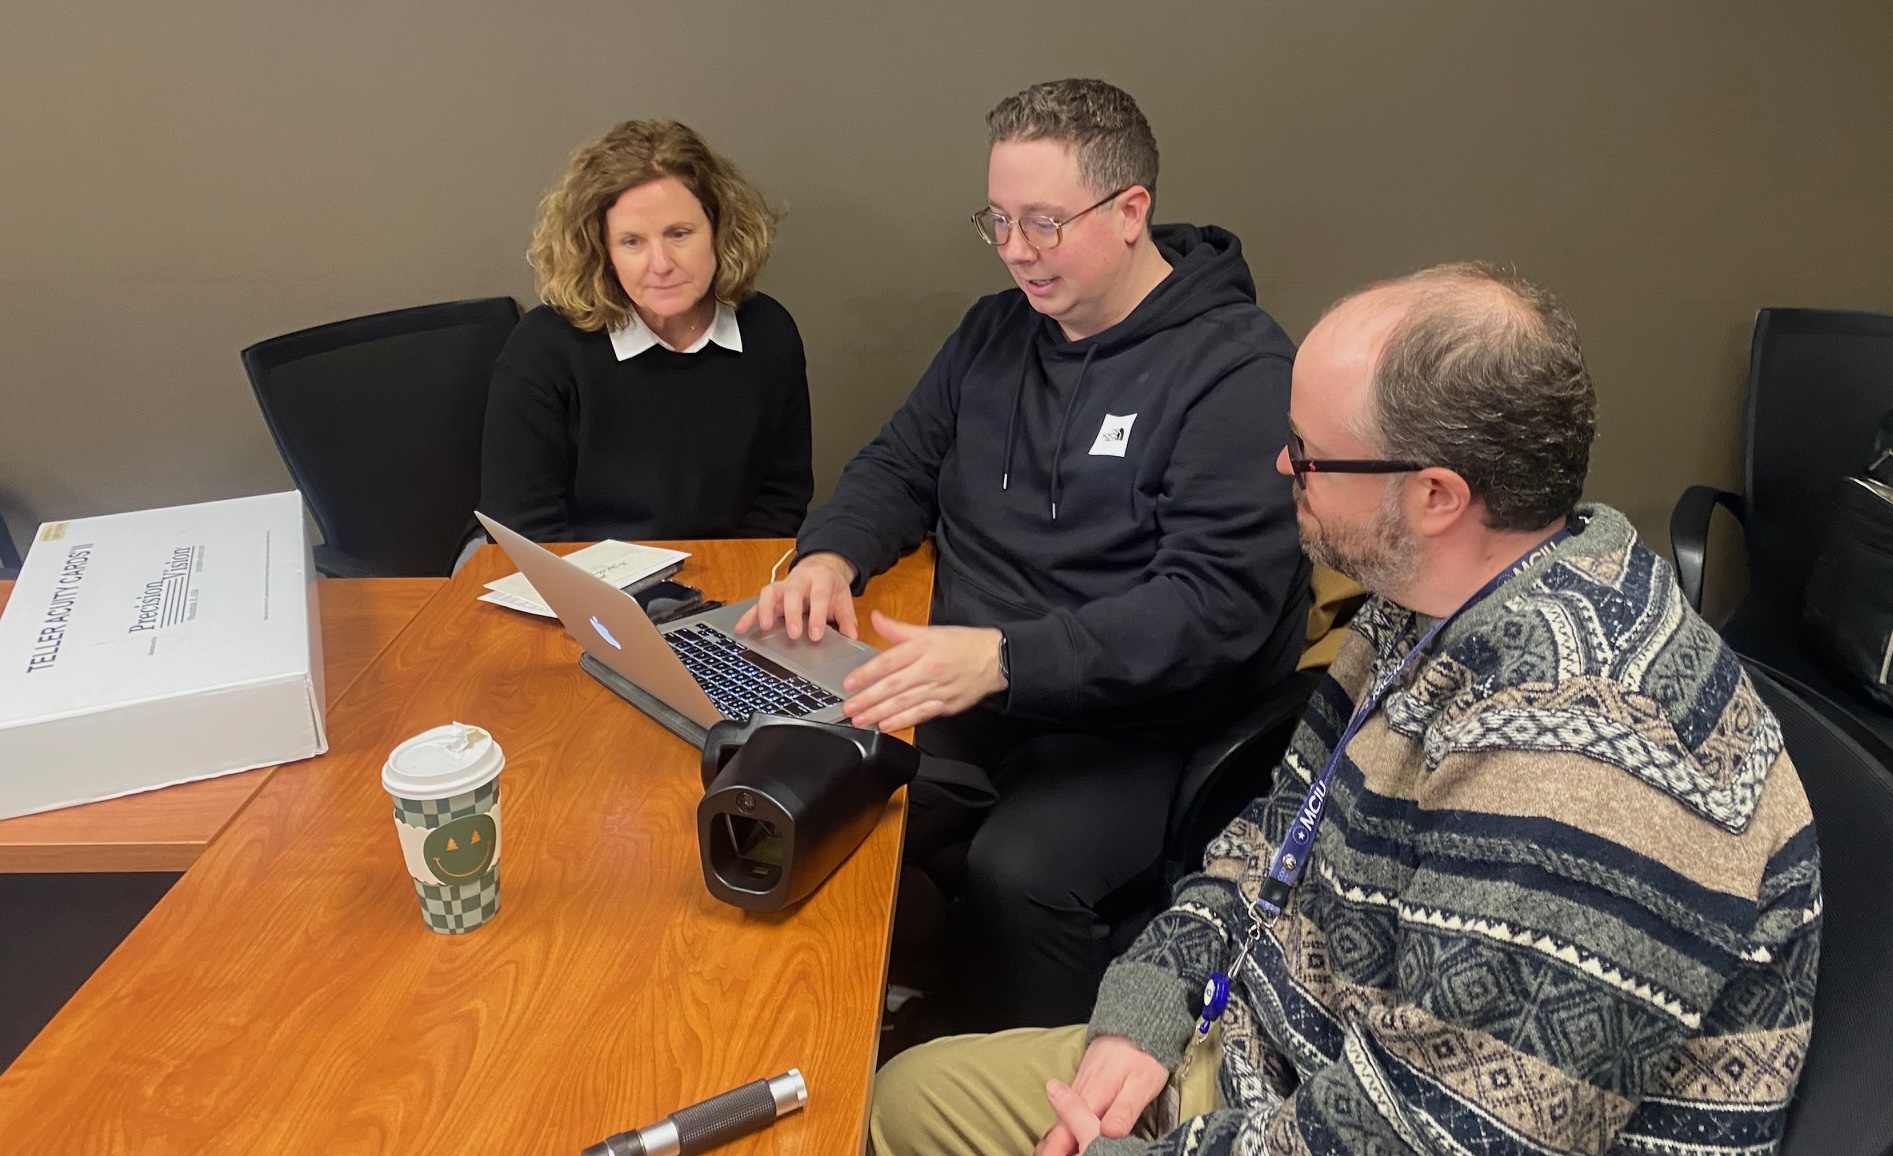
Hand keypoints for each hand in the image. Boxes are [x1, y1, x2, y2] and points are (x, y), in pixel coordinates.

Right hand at [735, 552, 856, 640]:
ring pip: (770, 592)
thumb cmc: (830, 586)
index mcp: (821, 579)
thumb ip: (846, 618)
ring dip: (765, 609)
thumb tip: (851, 637)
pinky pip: (757, 602)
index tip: (816, 635)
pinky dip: (748, 615)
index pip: (819, 595)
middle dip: (792, 613)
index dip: (817, 615)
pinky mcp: (771, 593)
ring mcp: (783, 585)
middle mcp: (799, 579)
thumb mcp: (843, 599)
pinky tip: (741, 628)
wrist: (821, 567)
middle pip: (792, 592)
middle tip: (793, 634)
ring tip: (764, 627)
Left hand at [840, 611, 1005, 730]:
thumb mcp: (930, 630)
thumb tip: (876, 619)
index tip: (849, 682)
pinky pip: (921, 715)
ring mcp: (938, 689)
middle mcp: (929, 669)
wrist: (995, 659)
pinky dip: (903, 722)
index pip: (889, 661)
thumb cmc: (962, 644)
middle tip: (849, 707)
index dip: (867, 673)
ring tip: (861, 720)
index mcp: (923, 648)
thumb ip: (899, 629)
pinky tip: (887, 726)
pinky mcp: (946, 705)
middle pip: (893, 686)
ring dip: (880, 713)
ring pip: (904, 703)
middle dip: (868, 699)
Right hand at [1034, 1035, 1168, 1155]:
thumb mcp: (1141, 1084)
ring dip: (1056, 1142)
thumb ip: (1124, 1111)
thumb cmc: (1143, 1057)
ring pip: (1060, 1123)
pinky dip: (1063, 1132)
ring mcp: (1079, 1091)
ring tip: (1054, 1155)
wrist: (1134, 1027)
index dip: (1060, 1151)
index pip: (1068, 1131)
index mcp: (1093, 1097)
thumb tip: (1108, 1134)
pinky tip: (1067, 1143)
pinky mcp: (1082, 1090)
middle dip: (1052, 1149)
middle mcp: (1080, 1095)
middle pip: (1059, 1129)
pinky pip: (1066, 1115)